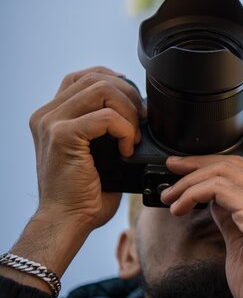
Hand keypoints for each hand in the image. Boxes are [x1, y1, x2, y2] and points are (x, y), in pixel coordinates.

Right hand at [29, 66, 144, 230]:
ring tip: (133, 137)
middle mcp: (47, 115)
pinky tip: (127, 150)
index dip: (115, 81)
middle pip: (96, 78)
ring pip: (102, 89)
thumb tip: (136, 109)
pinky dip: (125, 130)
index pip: (84, 76)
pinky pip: (105, 117)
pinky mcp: (62, 136)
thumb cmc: (84, 193)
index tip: (133, 104)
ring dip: (128, 111)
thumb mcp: (93, 151)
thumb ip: (102, 125)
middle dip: (129, 95)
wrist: (66, 221)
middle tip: (141, 122)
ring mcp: (52, 123)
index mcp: (52, 115)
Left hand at [162, 112, 242, 297]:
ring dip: (190, 180)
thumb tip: (215, 199)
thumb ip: (235, 216)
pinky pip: (219, 190)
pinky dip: (194, 193)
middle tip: (173, 167)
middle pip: (237, 162)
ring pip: (225, 171)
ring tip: (170, 194)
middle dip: (200, 161)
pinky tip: (180, 206)